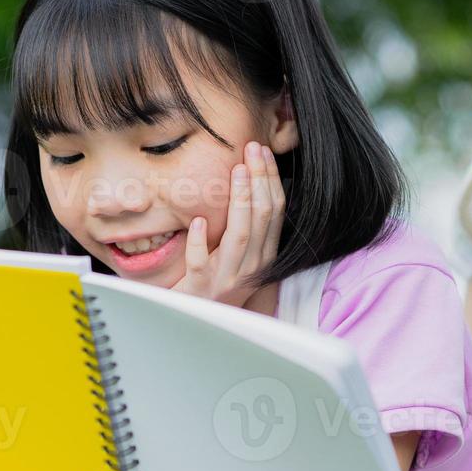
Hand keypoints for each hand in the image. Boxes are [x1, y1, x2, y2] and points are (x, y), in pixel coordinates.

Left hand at [173, 140, 284, 308]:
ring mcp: (227, 279)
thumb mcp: (239, 254)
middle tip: (251, 149)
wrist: (195, 321)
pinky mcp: (201, 289)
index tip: (261, 151)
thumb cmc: (215, 280)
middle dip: (259, 179)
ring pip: (239, 236)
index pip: (275, 212)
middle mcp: (251, 267)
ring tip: (235, 172)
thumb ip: (247, 225)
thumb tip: (249, 180)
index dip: (270, 179)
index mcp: (264, 256)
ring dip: (239, 201)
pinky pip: (202, 263)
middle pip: (262, 217)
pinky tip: (199, 221)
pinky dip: (201, 242)